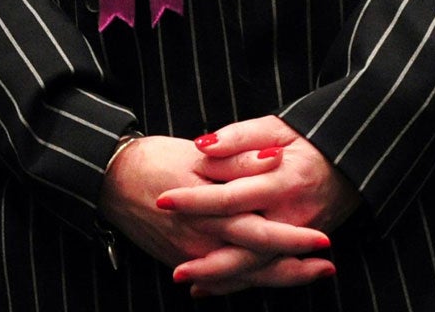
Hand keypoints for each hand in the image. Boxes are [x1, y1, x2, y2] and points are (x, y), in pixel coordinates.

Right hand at [99, 133, 331, 295]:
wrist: (107, 178)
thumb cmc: (152, 160)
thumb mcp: (194, 154)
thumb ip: (237, 160)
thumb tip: (275, 159)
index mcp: (206, 208)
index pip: (259, 231)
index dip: (293, 239)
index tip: (324, 240)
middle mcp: (200, 238)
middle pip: (256, 262)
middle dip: (295, 267)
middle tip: (328, 266)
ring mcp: (189, 254)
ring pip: (242, 275)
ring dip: (278, 276)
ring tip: (309, 273)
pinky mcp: (181, 260)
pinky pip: (221, 278)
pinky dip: (246, 280)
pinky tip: (267, 277)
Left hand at [158, 118, 357, 294]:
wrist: (348, 163)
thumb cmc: (302, 140)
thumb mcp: (272, 127)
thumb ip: (237, 139)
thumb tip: (202, 147)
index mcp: (282, 181)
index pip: (231, 196)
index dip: (196, 200)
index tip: (163, 200)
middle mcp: (293, 215)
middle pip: (247, 244)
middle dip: (210, 259)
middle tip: (176, 268)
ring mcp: (300, 235)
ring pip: (259, 265)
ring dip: (224, 276)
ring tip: (186, 280)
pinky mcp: (301, 247)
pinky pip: (270, 270)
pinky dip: (241, 280)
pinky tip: (210, 287)